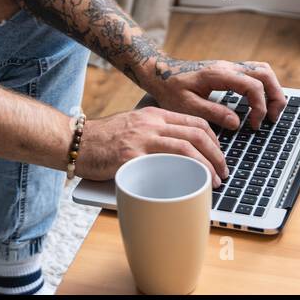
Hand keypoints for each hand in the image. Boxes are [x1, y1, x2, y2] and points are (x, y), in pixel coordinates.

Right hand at [73, 108, 228, 187]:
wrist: (76, 142)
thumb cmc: (104, 140)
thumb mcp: (134, 127)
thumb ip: (155, 134)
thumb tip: (181, 152)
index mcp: (154, 115)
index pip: (195, 121)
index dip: (214, 140)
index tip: (220, 156)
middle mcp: (151, 123)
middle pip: (197, 133)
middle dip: (217, 155)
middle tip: (223, 171)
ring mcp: (142, 138)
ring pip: (187, 146)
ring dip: (207, 165)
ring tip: (214, 180)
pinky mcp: (132, 155)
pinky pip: (166, 162)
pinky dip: (186, 173)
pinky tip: (192, 184)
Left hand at [140, 56, 285, 131]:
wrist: (160, 72)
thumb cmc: (170, 88)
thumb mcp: (186, 106)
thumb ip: (213, 113)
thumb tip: (237, 123)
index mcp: (218, 74)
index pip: (252, 85)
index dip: (259, 107)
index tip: (253, 125)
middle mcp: (227, 66)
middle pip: (265, 73)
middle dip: (275, 96)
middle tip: (272, 119)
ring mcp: (229, 66)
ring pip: (263, 70)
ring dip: (272, 90)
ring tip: (270, 112)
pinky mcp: (229, 71)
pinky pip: (254, 73)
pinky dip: (263, 87)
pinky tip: (259, 103)